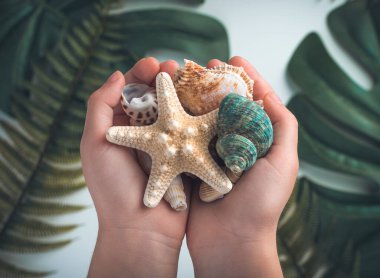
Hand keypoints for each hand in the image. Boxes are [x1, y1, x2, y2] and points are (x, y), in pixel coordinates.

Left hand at [80, 58, 187, 276]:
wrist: (141, 229)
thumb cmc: (113, 188)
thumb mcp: (94, 144)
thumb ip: (99, 108)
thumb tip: (116, 74)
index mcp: (120, 128)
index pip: (130, 92)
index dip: (140, 74)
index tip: (154, 63)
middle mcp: (143, 133)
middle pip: (156, 97)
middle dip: (166, 78)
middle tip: (178, 66)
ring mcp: (166, 143)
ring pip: (176, 110)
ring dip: (185, 92)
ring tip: (195, 79)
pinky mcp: (185, 154)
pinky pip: (192, 129)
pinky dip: (199, 114)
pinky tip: (207, 102)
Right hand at [186, 56, 297, 276]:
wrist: (230, 242)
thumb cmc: (261, 204)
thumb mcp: (283, 162)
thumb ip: (281, 127)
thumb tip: (267, 94)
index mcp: (256, 142)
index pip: (252, 102)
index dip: (245, 78)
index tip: (232, 59)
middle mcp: (233, 145)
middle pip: (224, 105)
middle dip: (215, 83)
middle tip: (202, 65)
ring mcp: (210, 153)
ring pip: (202, 117)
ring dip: (194, 96)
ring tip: (184, 78)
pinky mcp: (191, 164)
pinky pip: (185, 136)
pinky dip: (179, 119)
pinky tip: (171, 104)